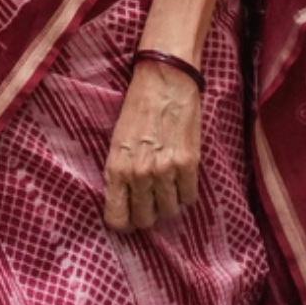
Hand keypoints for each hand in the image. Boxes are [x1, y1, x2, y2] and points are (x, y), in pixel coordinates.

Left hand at [100, 60, 206, 233]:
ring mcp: (165, 170)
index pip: (117, 218)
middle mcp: (140, 173)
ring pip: (169, 212)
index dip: (123, 223)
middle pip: (145, 219)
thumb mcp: (116, 141)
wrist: (165, 80)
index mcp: (116, 167)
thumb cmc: (137, 108)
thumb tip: (123, 202)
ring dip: (167, 205)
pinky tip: (180, 182)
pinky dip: (185, 195)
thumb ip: (119, 173)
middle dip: (146, 216)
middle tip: (148, 203)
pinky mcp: (189, 164)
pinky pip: (189, 198)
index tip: (127, 219)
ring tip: (164, 189)